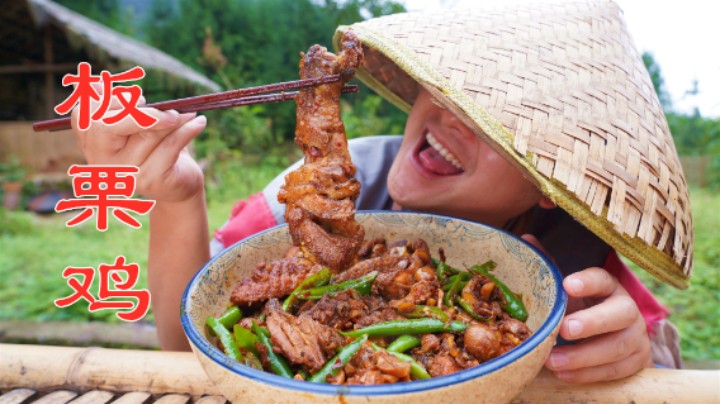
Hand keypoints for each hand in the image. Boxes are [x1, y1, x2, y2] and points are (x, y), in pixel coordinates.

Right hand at [71, 85, 206, 202]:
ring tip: (189, 112)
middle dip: (137, 111)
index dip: (110, 101)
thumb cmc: (155, 149)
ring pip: (148, 133)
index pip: (85, 115)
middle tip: (165, 108)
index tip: (139, 100)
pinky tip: (199, 122)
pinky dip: (188, 130)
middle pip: (108, 125)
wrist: (178, 186)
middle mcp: (102, 161)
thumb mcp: (136, 126)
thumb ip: (118, 106)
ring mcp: (126, 172)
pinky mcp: (151, 179)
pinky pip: (170, 145)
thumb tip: (94, 83)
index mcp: (91, 144)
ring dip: (174, 118)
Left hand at [522, 235, 652, 382]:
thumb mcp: (567, 290)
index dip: (588, 281)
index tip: (568, 284)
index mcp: (609, 286)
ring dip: (583, 357)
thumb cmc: (582, 307)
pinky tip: (563, 374)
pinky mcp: (637, 361)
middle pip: (619, 313)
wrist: (613, 337)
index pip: (603, 279)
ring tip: (552, 361)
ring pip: (617, 347)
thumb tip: (524, 239)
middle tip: (564, 330)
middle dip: (592, 323)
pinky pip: (615, 371)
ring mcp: (636, 336)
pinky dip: (588, 374)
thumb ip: (549, 267)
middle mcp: (627, 308)